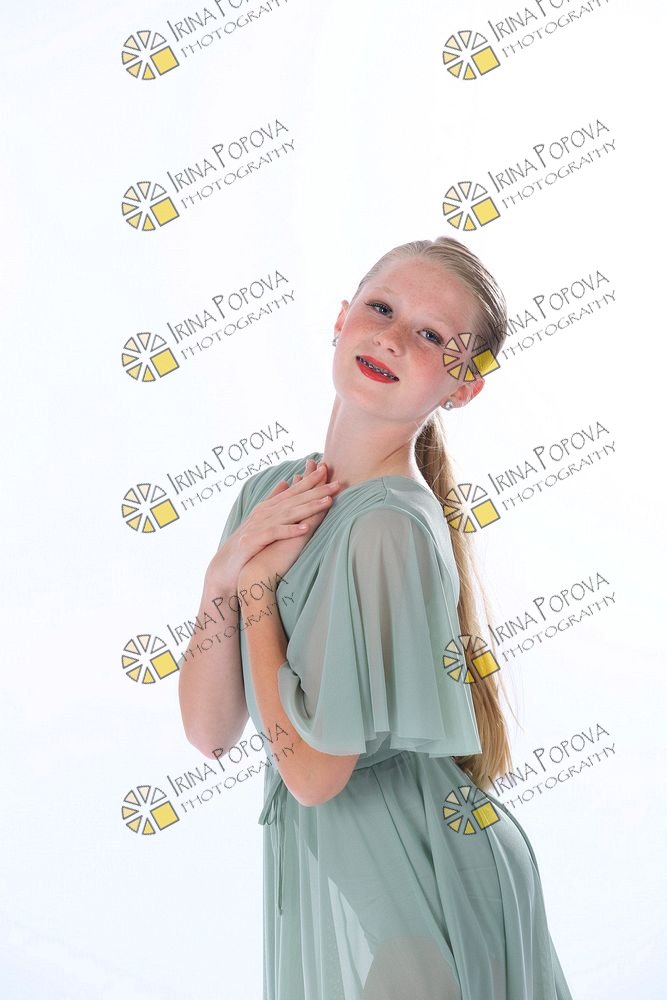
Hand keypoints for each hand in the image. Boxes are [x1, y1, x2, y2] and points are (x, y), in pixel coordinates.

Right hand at [222, 459, 340, 587]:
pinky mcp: (254, 540)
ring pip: (288, 514)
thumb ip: (273, 500)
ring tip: (327, 502)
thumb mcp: (260, 519)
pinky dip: (290, 530)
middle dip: (317, 490)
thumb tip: (286, 482)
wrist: (224, 566)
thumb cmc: (246, 544)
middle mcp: (264, 513)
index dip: (310, 480)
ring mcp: (258, 525)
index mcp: (267, 507)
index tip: (326, 469)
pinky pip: (275, 534)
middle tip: (337, 484)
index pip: (293, 491)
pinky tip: (305, 528)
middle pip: (295, 499)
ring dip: (309, 507)